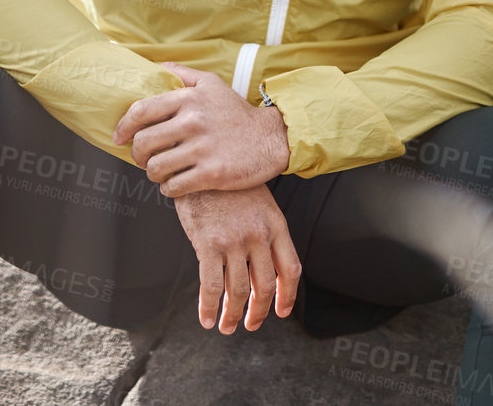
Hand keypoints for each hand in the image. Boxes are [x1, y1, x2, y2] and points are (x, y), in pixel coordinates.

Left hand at [112, 63, 290, 195]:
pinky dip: (169, 188)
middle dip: (138, 155)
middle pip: (143, 143)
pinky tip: (176, 183)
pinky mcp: (212, 173)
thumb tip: (155, 66)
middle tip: (144, 158)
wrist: (271, 138)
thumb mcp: (213, 84)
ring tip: (162, 171)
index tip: (119, 137)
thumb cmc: (237, 113)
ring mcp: (203, 149)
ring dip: (153, 174)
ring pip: (155, 168)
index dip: (123, 126)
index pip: (141, 111)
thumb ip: (183, 74)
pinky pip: (173, 187)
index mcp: (190, 98)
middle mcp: (194, 121)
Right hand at [173, 186, 300, 333]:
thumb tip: (267, 265)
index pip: (291, 269)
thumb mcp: (259, 203)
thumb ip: (266, 231)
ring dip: (234, 315)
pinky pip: (211, 286)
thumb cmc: (229, 186)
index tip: (282, 311)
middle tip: (251, 324)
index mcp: (276, 225)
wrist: (202, 165)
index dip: (287, 295)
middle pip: (266, 285)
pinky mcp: (208, 244)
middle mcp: (259, 235)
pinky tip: (207, 319)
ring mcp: (234, 240)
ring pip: (239, 290)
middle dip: (259, 311)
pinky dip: (209, 308)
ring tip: (228, 326)